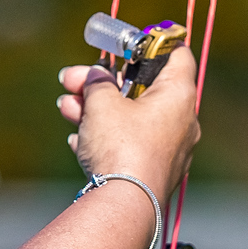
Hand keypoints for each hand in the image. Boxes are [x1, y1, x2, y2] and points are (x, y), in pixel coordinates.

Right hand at [56, 45, 198, 204]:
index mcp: (178, 96)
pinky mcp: (153, 171)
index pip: (178, 55)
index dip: (154, 43)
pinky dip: (104, 137)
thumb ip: (98, 80)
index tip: (129, 43)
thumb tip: (97, 75)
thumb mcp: (102, 102)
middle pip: (143, 88)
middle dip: (103, 82)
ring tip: (66, 106)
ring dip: (96, 109)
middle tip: (73, 78)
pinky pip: (129, 144)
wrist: (123, 205)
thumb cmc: (120, 146)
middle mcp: (181, 121)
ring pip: (131, 118)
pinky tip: (77, 139)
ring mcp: (169, 149)